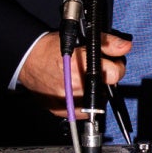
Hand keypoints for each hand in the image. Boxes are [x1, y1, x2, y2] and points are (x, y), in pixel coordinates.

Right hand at [14, 30, 133, 99]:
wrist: (26, 59)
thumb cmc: (50, 49)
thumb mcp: (80, 39)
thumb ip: (106, 43)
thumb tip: (125, 46)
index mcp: (81, 66)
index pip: (114, 73)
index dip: (116, 67)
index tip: (111, 64)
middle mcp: (75, 86)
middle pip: (106, 88)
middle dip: (104, 79)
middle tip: (92, 71)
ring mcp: (68, 101)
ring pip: (96, 102)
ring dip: (95, 92)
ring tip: (83, 80)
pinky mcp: (61, 111)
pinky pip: (83, 113)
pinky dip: (84, 104)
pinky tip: (77, 92)